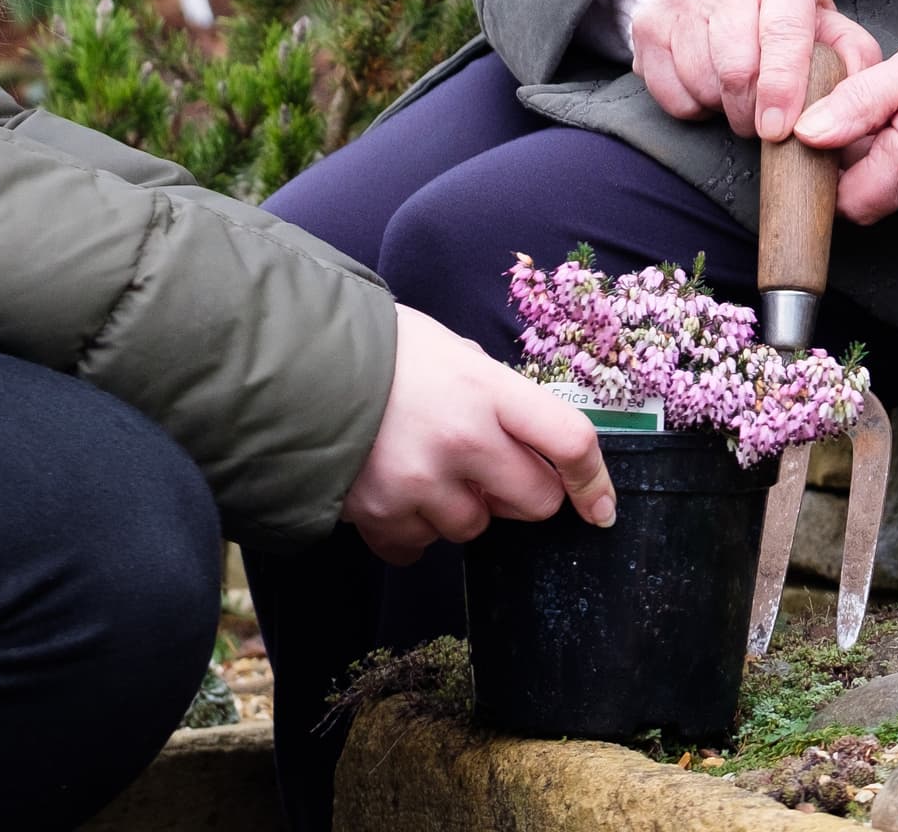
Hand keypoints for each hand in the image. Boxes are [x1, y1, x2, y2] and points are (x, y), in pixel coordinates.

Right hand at [340, 306, 616, 561]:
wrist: (296, 364)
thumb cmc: (382, 351)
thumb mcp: (452, 352)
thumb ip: (494, 394)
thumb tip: (526, 437)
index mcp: (487, 389)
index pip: (569, 441)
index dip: (594, 480)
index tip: (601, 508)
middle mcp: (463, 440)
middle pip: (535, 501)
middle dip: (525, 495)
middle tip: (494, 472)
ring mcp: (420, 483)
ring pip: (475, 529)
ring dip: (461, 509)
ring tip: (425, 466)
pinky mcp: (380, 515)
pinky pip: (420, 547)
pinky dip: (413, 529)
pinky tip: (393, 490)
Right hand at [631, 0, 882, 140]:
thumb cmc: (780, 8)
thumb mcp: (823, 18)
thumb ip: (851, 55)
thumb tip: (861, 101)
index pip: (783, 34)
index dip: (783, 88)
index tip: (781, 130)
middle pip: (737, 68)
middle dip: (753, 113)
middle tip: (766, 123)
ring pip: (701, 83)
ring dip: (724, 110)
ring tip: (740, 100)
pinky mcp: (648, 24)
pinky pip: (670, 93)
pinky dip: (694, 108)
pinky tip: (710, 91)